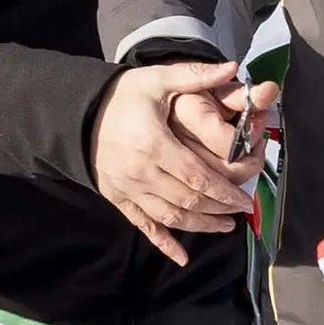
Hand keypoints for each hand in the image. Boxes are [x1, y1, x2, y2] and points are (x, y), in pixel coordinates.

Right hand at [90, 61, 263, 266]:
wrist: (77, 112)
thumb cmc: (122, 96)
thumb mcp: (156, 80)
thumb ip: (196, 76)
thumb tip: (233, 67)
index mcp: (155, 144)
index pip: (198, 177)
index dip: (225, 192)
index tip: (246, 199)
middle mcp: (142, 172)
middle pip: (189, 200)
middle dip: (219, 209)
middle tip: (242, 210)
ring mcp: (129, 189)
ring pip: (171, 216)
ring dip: (201, 226)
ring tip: (224, 226)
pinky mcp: (118, 198)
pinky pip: (144, 225)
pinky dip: (164, 243)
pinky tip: (182, 257)